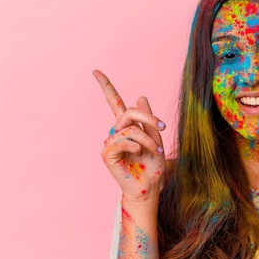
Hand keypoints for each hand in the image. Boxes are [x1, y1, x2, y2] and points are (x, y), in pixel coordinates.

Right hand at [94, 70, 165, 201]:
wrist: (150, 187)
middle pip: (128, 112)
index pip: (114, 103)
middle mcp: (116, 132)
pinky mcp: (107, 154)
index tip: (95, 71)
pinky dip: (135, 146)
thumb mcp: (156, 138)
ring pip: (130, 129)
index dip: (106, 86)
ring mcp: (110, 142)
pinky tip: (139, 154)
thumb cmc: (153, 166)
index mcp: (127, 127)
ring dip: (147, 139)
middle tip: (162, 127)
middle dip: (147, 117)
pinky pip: (122, 141)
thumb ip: (148, 120)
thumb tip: (141, 96)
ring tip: (156, 151)